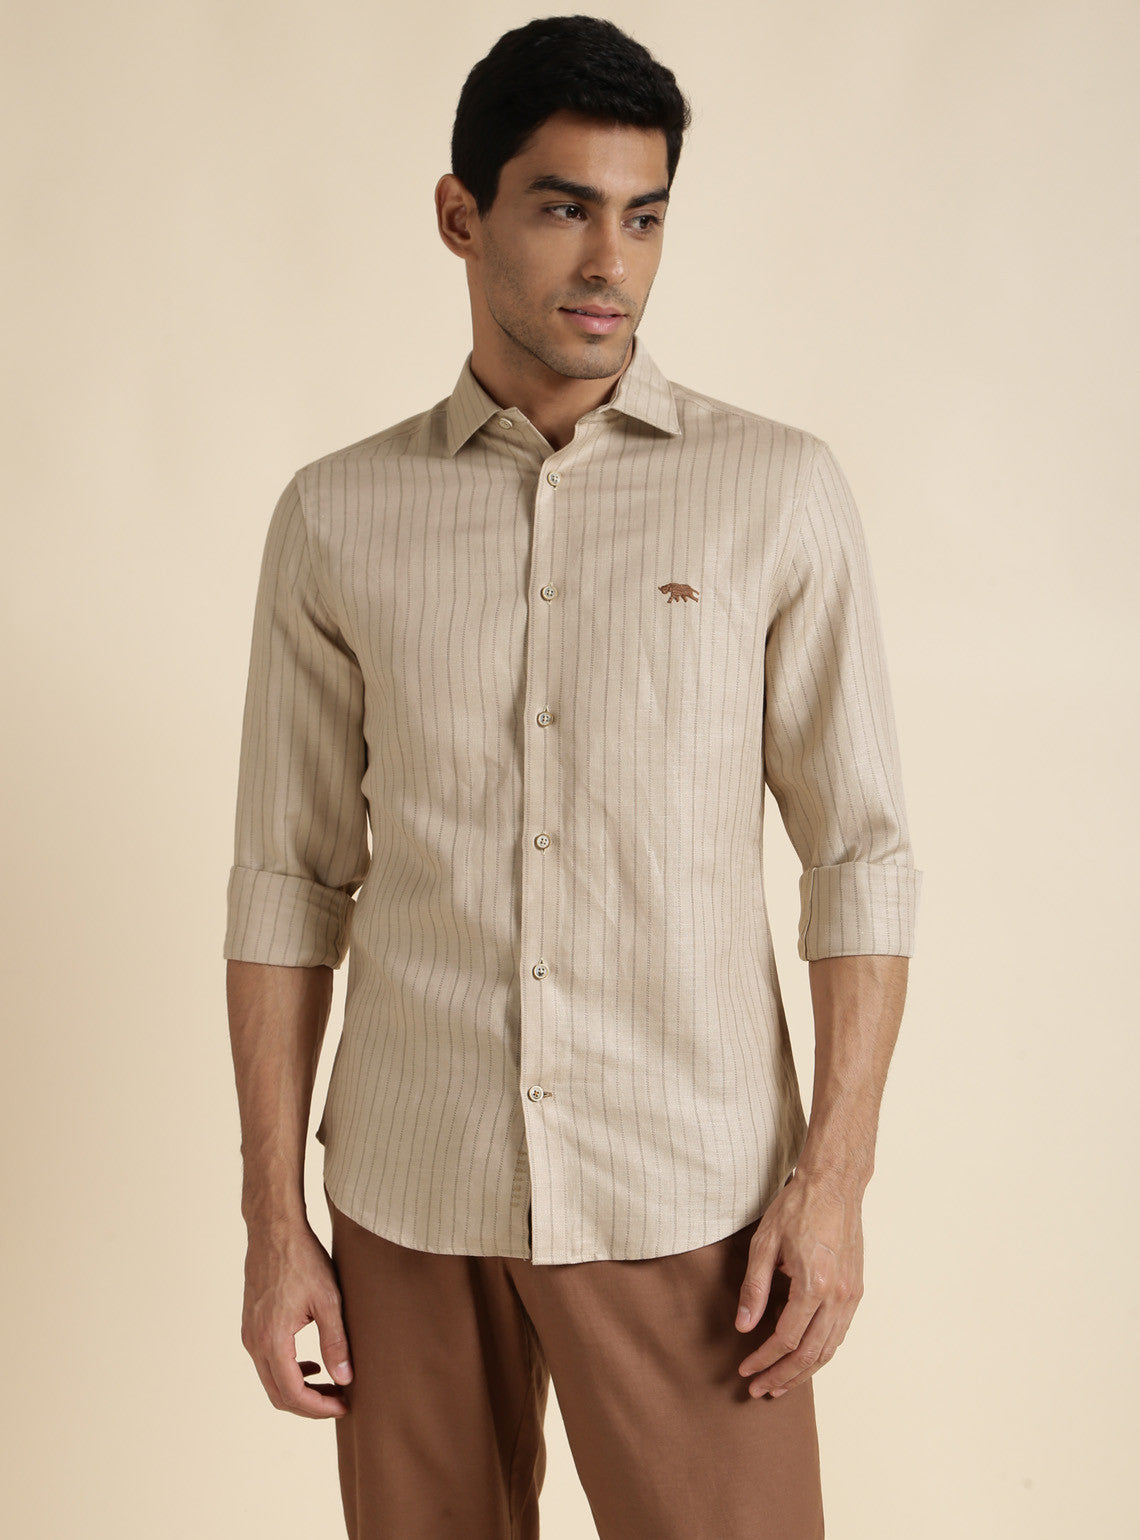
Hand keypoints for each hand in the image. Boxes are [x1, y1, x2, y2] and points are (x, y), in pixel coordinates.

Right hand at [241, 1219, 353, 1417]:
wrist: (274, 1230)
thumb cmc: (303, 1259)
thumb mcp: (328, 1300)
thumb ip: (335, 1341)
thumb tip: (345, 1378)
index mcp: (273, 1341)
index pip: (293, 1394)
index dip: (319, 1407)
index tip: (344, 1404)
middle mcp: (254, 1343)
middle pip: (279, 1396)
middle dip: (310, 1405)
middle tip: (339, 1400)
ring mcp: (249, 1335)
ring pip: (271, 1381)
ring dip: (299, 1390)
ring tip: (330, 1385)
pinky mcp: (250, 1326)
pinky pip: (266, 1363)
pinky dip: (288, 1373)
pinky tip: (311, 1364)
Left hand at [733, 1171, 863, 1397]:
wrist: (834, 1185)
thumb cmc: (797, 1208)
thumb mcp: (764, 1243)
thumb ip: (755, 1288)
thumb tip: (744, 1327)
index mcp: (813, 1284)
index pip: (786, 1339)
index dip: (763, 1359)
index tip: (744, 1370)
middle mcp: (838, 1296)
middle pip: (810, 1355)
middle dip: (782, 1376)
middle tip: (758, 1390)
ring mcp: (851, 1295)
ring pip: (829, 1350)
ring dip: (803, 1373)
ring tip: (780, 1385)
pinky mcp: (856, 1290)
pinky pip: (839, 1334)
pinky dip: (821, 1354)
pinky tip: (804, 1360)